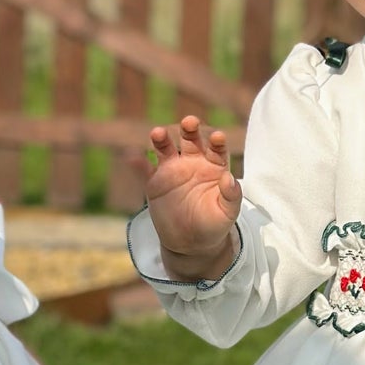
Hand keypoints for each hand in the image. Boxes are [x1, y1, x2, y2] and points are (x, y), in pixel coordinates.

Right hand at [145, 116, 241, 280]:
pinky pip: (145, 169)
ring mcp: (173, 170)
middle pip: (191, 140)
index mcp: (214, 166)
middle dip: (190, 129)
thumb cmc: (214, 225)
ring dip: (162, 139)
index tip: (218, 137)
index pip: (217, 149)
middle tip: (189, 122)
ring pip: (166, 148)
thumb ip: (231, 195)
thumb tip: (229, 178)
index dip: (217, 142)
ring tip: (157, 133)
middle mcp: (193, 162)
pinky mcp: (155, 182)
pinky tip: (132, 156)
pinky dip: (138, 163)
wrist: (191, 243)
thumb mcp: (227, 213)